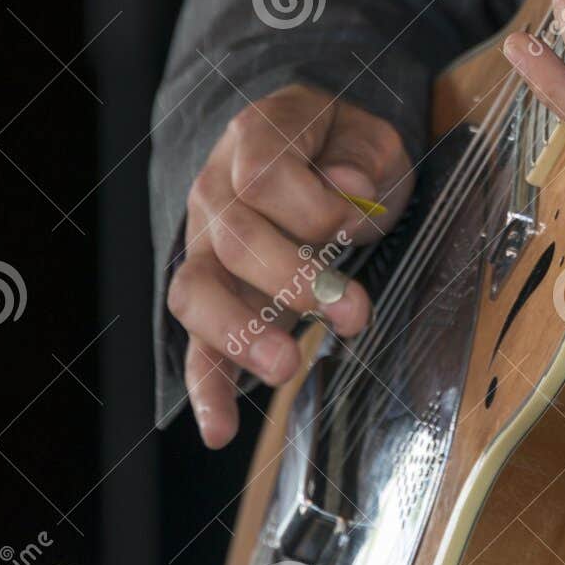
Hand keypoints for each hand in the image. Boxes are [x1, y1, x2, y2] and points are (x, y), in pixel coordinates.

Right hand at [167, 83, 413, 447]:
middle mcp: (217, 192)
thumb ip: (361, 155)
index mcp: (256, 138)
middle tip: (351, 313)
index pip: (265, 175)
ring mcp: (206, 246)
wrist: (313, 151)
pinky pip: (197, 344)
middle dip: (295, 281)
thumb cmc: (343, 149)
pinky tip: (221, 429)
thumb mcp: (368, 135)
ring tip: (286, 366)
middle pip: (234, 238)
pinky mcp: (215, 298)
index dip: (315, 206)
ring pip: (196, 291)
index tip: (356, 224)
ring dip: (242, 333)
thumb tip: (350, 184)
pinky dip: (208, 388)